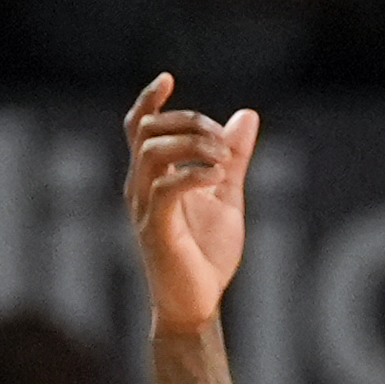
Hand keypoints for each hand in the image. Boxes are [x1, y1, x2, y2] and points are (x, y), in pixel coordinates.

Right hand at [123, 75, 259, 333]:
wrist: (197, 305)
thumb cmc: (206, 255)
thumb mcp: (227, 197)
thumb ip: (235, 159)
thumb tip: (246, 116)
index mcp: (151, 177)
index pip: (138, 127)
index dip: (148, 100)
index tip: (167, 78)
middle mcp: (140, 187)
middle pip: (147, 131)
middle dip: (187, 123)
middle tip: (222, 141)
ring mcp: (145, 208)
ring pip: (152, 153)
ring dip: (191, 145)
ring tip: (223, 160)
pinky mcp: (156, 230)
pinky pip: (165, 189)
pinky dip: (192, 175)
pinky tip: (217, 177)